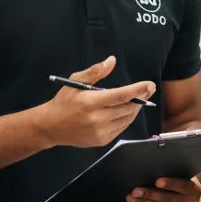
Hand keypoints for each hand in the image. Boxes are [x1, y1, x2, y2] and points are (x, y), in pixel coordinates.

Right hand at [38, 56, 154, 147]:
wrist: (50, 127)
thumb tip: (112, 60)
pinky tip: (125, 112)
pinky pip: (121, 129)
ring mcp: (100, 132)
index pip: (122, 95)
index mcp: (91, 102)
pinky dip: (126, 119)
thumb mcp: (75, 82)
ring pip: (127, 119)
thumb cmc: (64, 101)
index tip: (150, 84)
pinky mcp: (102, 141)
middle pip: (128, 108)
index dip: (138, 89)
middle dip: (140, 98)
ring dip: (135, 109)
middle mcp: (97, 118)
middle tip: (147, 90)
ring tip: (137, 100)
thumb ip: (95, 71)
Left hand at [127, 175, 200, 201]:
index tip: (157, 181)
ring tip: (132, 197)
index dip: (171, 184)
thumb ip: (171, 173)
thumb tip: (150, 172)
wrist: (186, 191)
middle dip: (151, 194)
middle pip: (170, 199)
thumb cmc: (179, 177)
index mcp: (196, 189)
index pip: (184, 185)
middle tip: (135, 190)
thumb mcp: (180, 173)